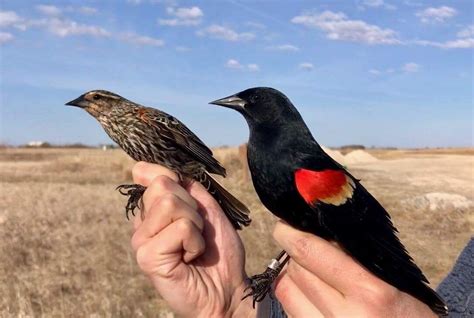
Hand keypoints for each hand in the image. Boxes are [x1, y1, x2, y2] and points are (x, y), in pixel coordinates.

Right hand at [130, 162, 257, 317]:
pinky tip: (189, 258)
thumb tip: (144, 168)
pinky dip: (195, 242)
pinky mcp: (146, 257)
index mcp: (153, 211)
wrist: (228, 289)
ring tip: (193, 245)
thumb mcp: (206, 209)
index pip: (153, 174)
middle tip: (197, 231)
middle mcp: (143, 224)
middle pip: (163, 186)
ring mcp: (141, 240)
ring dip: (195, 225)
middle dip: (191, 206)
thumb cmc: (218, 252)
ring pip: (170, 204)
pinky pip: (180, 227)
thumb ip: (183, 187)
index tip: (192, 204)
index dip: (177, 181)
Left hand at [273, 221, 436, 316]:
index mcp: (370, 291)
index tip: (285, 224)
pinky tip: (312, 296)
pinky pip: (291, 311)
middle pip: (294, 269)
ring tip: (308, 271)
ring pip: (285, 291)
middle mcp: (345, 316)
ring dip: (291, 275)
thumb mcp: (395, 279)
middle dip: (294, 253)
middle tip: (302, 245)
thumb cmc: (411, 316)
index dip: (290, 233)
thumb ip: (357, 254)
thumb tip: (317, 230)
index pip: (309, 251)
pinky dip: (296, 297)